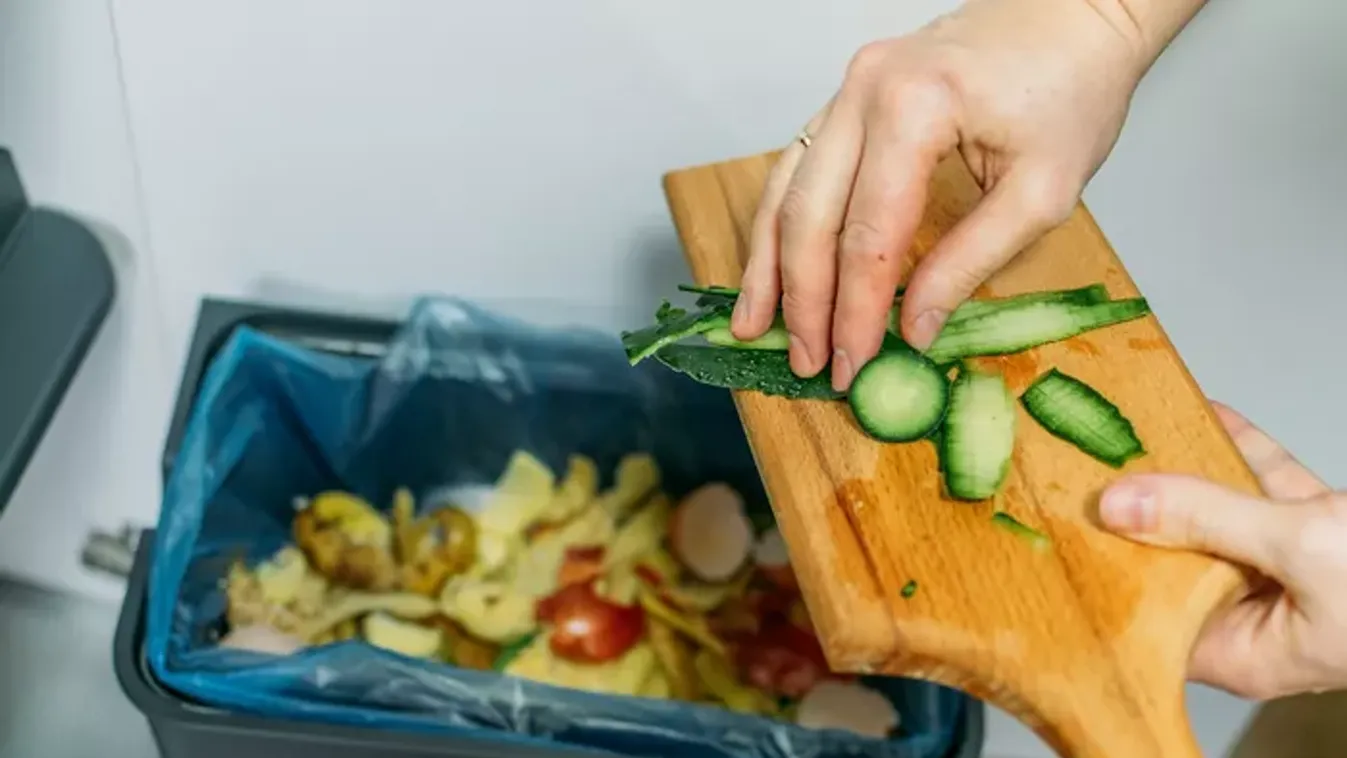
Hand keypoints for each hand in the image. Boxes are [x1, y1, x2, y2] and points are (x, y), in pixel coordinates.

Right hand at [733, 0, 1147, 389]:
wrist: (1069, 14)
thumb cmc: (1072, 91)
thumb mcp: (1043, 192)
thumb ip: (971, 262)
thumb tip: (913, 328)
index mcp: (916, 109)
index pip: (868, 235)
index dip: (855, 311)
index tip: (851, 365)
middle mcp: (863, 91)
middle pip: (809, 216)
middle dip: (804, 300)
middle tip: (806, 361)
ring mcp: (845, 89)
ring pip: (784, 190)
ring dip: (768, 265)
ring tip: (753, 324)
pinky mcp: (845, 98)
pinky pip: (796, 168)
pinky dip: (779, 224)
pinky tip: (769, 267)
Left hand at [1098, 403, 1346, 698]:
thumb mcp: (1300, 550)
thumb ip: (1208, 521)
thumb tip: (1118, 505)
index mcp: (1244, 650)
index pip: (1146, 615)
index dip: (1104, 574)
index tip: (1061, 526)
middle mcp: (1261, 616)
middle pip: (1176, 558)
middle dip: (1138, 510)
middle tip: (1082, 463)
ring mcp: (1293, 575)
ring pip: (1221, 516)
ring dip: (1185, 471)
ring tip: (1132, 427)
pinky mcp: (1325, 535)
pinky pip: (1269, 489)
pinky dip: (1243, 452)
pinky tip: (1210, 412)